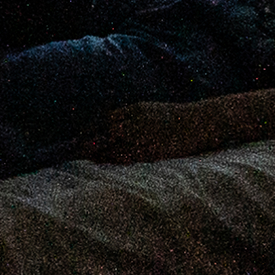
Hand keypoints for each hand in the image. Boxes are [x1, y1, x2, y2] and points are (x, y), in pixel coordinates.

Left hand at [85, 102, 216, 165]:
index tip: (79, 136)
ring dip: (98, 153)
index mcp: (136, 109)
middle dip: (89, 141)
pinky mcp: (152, 150)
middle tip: (75, 150)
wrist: (200, 122)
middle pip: (105, 131)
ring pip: (114, 145)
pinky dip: (115, 161)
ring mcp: (145, 136)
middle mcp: (138, 121)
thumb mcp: (152, 110)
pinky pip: (129, 157)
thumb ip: (134, 116)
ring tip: (85, 160)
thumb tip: (114, 124)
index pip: (106, 118)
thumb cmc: (176, 118)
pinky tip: (105, 165)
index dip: (90, 128)